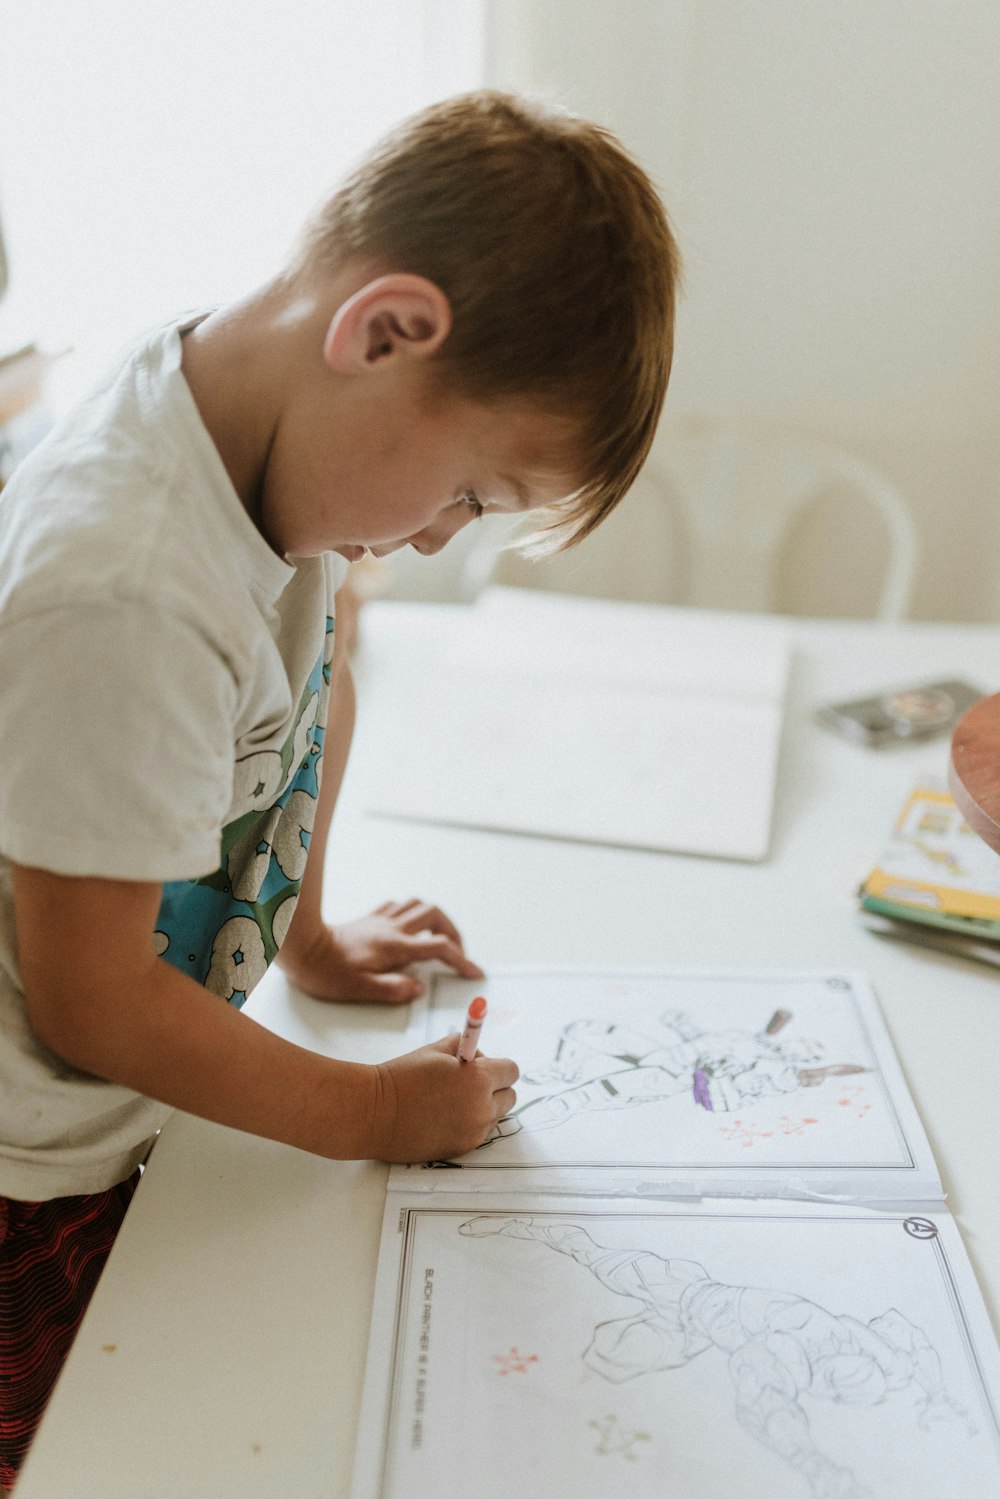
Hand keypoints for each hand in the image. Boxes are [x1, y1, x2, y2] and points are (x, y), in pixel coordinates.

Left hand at [277, 898, 483, 1003]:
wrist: (300, 947)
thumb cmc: (326, 972)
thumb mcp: (360, 990)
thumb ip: (393, 990)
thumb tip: (419, 989)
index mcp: (395, 947)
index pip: (439, 948)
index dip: (462, 960)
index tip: (475, 973)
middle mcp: (391, 928)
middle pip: (435, 916)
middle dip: (454, 933)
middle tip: (457, 954)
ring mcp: (379, 920)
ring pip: (418, 905)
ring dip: (436, 918)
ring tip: (439, 938)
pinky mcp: (367, 919)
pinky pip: (397, 906)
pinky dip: (411, 913)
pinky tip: (408, 926)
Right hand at [370, 1035, 518, 1160]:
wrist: (375, 1113)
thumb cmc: (402, 1077)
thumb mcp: (436, 1050)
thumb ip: (465, 1046)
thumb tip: (480, 1055)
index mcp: (478, 1079)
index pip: (512, 1071)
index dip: (498, 1067)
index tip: (485, 1066)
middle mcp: (482, 1108)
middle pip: (510, 1097)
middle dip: (495, 1088)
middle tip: (469, 1083)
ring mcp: (473, 1132)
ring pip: (495, 1116)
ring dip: (483, 1107)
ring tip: (451, 1101)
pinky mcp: (462, 1149)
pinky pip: (478, 1133)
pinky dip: (469, 1125)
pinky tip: (444, 1117)